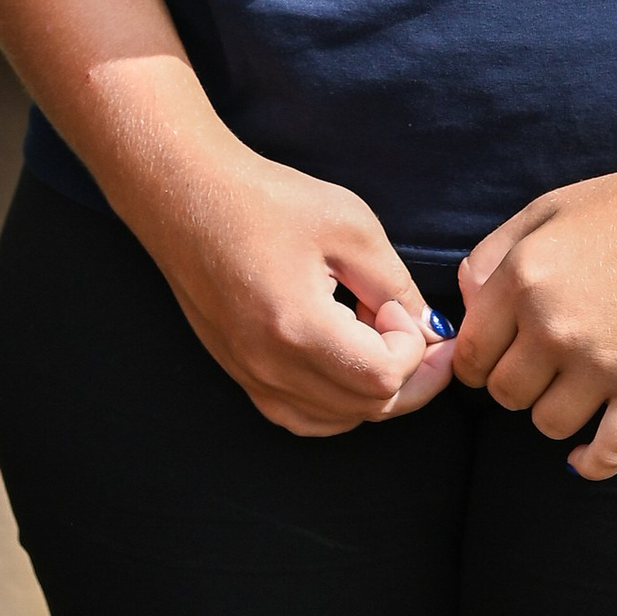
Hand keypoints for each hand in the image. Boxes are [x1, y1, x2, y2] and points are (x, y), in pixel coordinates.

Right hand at [138, 146, 458, 438]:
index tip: (397, 304)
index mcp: (297, 327)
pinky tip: (347, 362)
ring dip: (374, 390)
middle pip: (366, 407)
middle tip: (424, 336)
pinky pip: (302, 416)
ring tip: (379, 340)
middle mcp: (270, 366)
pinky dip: (338, 403)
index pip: (382, 376)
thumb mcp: (348, 225)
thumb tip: (428, 328)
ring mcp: (251, 376)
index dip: (412, 346)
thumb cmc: (265, 199)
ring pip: (338, 420)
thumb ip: (395, 283)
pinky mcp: (240, 373)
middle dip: (410, 375)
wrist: (188, 196)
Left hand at [455, 154, 616, 482]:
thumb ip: (489, 258)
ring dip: (556, 411)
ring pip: (549, 424)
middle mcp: (554, 325)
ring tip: (575, 386)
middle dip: (518, 382)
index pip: (471, 355)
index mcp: (522, 279)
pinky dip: (593, 463)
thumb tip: (463, 308)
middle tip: (544, 364)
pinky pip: (610, 451)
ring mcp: (603, 361)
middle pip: (506, 395)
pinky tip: (584, 456)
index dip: (479, 363)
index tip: (498, 360)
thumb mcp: (541, 213)